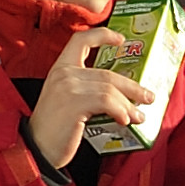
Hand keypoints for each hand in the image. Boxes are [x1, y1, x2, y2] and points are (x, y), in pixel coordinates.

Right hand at [25, 26, 153, 169]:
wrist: (36, 150)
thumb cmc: (54, 129)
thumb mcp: (66, 100)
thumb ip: (86, 89)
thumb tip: (121, 94)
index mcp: (60, 68)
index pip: (80, 40)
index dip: (102, 35)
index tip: (121, 39)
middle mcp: (63, 73)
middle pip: (107, 73)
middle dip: (132, 87)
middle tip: (148, 97)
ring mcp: (67, 87)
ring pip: (110, 89)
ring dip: (129, 104)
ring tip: (139, 116)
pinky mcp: (74, 103)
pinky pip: (106, 102)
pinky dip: (120, 111)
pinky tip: (124, 120)